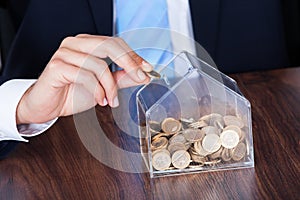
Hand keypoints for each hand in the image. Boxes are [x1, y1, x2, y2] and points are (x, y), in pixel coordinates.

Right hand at [16, 34, 152, 123]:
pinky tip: (98, 100)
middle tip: (141, 78)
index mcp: (87, 44)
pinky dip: (96, 90)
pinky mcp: (57, 66)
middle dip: (129, 64)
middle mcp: (76, 44)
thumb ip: (121, 78)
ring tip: (110, 100)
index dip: (134, 56)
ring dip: (110, 87)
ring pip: (99, 65)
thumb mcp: (103, 86)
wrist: (47, 106)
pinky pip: (85, 76)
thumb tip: (142, 75)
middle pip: (109, 46)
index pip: (116, 43)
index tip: (148, 69)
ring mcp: (65, 53)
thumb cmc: (71, 93)